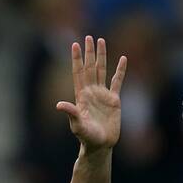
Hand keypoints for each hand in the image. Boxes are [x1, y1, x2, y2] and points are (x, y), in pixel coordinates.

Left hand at [56, 36, 125, 152]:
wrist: (100, 145)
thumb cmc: (87, 137)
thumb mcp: (77, 125)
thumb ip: (71, 113)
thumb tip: (59, 104)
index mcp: (81, 95)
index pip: (78, 73)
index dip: (76, 59)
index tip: (75, 44)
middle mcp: (91, 92)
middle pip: (89, 67)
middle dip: (89, 52)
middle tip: (88, 37)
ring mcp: (102, 94)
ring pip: (102, 70)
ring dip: (101, 56)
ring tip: (101, 41)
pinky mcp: (114, 100)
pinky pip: (118, 81)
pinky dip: (120, 70)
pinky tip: (123, 59)